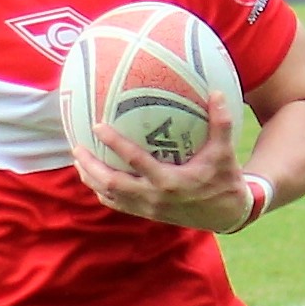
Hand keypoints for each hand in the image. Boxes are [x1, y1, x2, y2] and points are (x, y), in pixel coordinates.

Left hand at [70, 92, 252, 232]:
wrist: (227, 215)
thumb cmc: (225, 179)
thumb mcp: (225, 151)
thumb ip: (221, 122)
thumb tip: (215, 91)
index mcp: (170, 181)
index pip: (135, 161)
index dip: (115, 143)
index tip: (97, 126)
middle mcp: (154, 197)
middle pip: (112, 183)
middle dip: (91, 166)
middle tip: (77, 146)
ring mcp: (148, 208)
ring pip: (110, 195)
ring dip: (91, 178)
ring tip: (79, 159)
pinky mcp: (147, 213)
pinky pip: (117, 204)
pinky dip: (102, 191)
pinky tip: (94, 177)